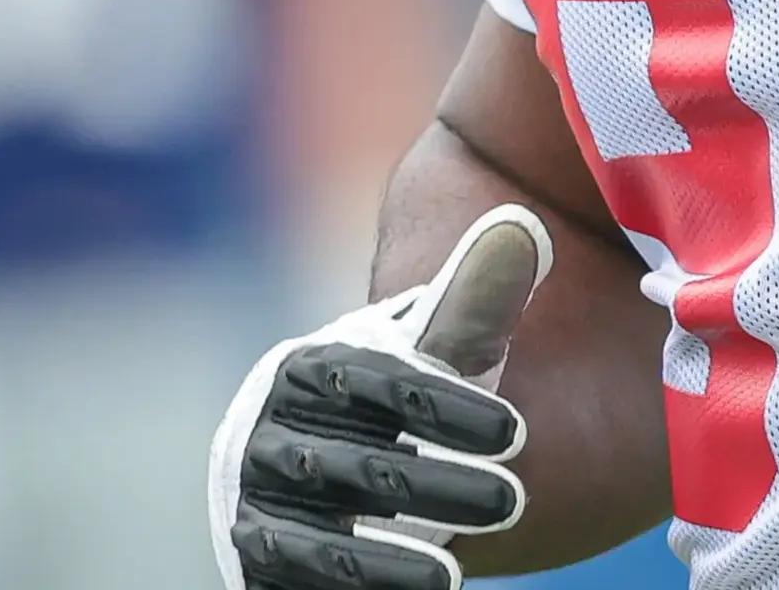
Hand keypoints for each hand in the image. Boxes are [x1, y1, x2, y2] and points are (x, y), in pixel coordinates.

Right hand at [210, 205, 551, 589]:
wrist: (326, 480)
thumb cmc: (392, 410)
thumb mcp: (432, 359)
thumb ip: (473, 302)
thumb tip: (521, 224)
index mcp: (306, 370)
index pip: (371, 383)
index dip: (442, 408)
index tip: (518, 432)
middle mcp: (268, 437)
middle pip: (353, 466)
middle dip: (435, 486)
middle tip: (515, 501)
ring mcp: (256, 505)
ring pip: (321, 536)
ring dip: (390, 557)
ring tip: (457, 573)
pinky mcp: (258, 563)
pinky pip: (301, 581)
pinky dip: (360, 589)